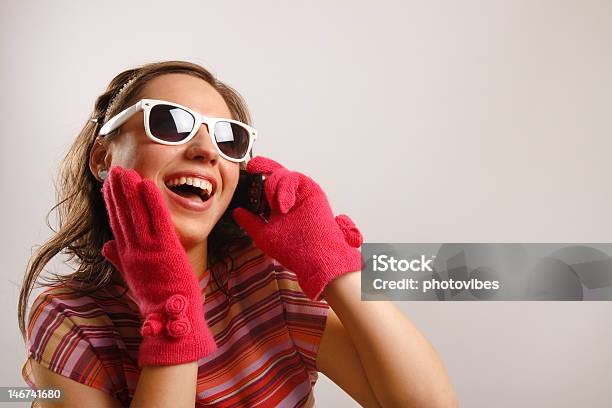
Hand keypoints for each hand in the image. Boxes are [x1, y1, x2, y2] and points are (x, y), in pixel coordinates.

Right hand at [101, 166, 216, 366]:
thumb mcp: (133, 277)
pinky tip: (148, 185)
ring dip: (130, 192)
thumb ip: (119, 259)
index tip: (108, 186)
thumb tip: (105, 245)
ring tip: (125, 172)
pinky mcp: (165, 250)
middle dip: (117, 192)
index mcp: (127, 256)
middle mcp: (134, 250)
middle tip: (113, 170)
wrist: (168, 319)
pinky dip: (152, 203)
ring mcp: (148, 250)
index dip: (112, 203)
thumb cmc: (155, 299)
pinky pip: (158, 221)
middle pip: (123, 215)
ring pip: (136, 215)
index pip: (117, 224)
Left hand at [232, 156, 362, 300]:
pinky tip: (283, 206)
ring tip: (277, 208)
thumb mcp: (264, 235)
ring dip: (274, 187)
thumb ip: (250, 222)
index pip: (267, 181)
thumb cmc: (293, 250)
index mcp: (279, 204)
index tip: (249, 168)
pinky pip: (294, 177)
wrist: (314, 258)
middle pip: (274, 173)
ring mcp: (301, 192)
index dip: (259, 170)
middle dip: (263, 175)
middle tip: (257, 179)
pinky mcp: (312, 190)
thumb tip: (236, 211)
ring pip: (282, 174)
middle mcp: (290, 196)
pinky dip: (285, 188)